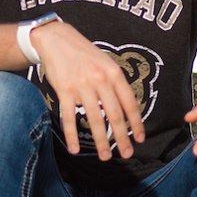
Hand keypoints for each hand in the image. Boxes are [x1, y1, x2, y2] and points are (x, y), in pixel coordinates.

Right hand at [30, 21, 144, 159]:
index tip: (140, 138)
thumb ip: (115, 83)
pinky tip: (75, 149)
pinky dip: (72, 135)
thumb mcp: (105, 62)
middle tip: (127, 154)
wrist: (56, 39)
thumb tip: (127, 108)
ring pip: (94, 119)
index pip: (129, 102)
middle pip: (114, 114)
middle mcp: (100, 80)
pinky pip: (69, 117)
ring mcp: (81, 86)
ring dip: (100, 141)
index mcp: (113, 73)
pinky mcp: (64, 91)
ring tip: (105, 157)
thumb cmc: (84, 53)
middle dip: (122, 137)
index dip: (136, 123)